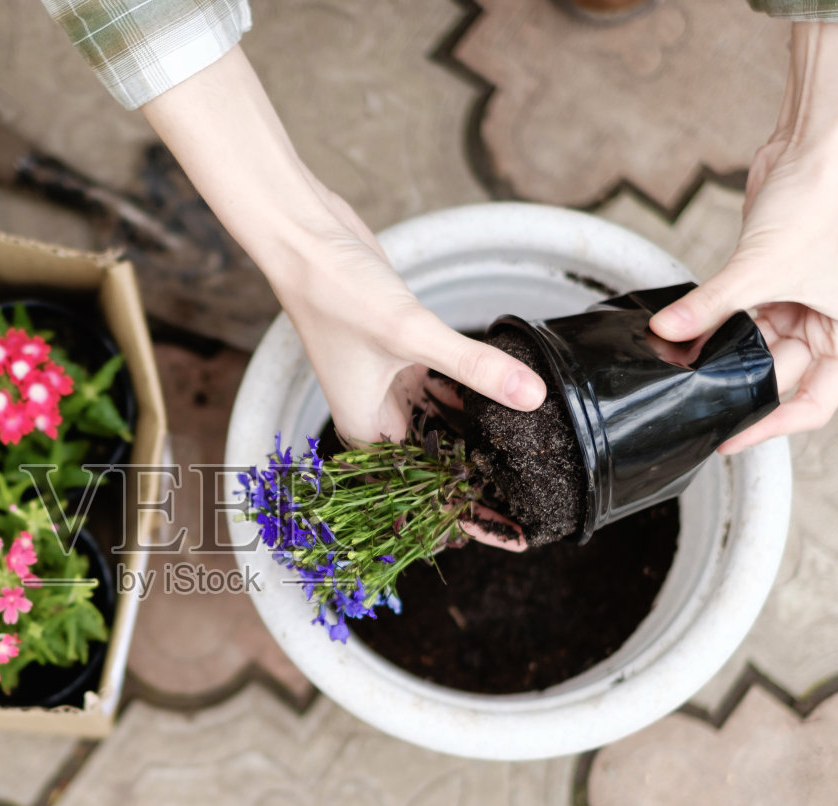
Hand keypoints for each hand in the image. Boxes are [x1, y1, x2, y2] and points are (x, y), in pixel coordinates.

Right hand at [139, 47, 541, 548]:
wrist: (306, 239)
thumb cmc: (335, 291)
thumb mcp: (410, 333)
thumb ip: (473, 366)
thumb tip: (531, 395)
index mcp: (366, 425)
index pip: (417, 490)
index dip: (460, 516)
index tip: (505, 534)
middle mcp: (376, 411)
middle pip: (431, 464)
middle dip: (472, 482)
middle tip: (529, 501)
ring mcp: (389, 382)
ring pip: (439, 426)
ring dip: (473, 441)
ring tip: (527, 462)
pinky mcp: (400, 352)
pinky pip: (441, 389)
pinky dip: (468, 397)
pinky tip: (504, 401)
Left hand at [648, 22, 837, 453]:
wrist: (818, 147)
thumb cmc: (824, 202)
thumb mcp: (763, 266)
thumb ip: (712, 306)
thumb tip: (667, 332)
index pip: (814, 403)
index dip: (771, 426)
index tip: (731, 439)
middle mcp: (832, 325)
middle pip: (779, 375)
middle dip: (735, 383)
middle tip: (689, 399)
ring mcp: (803, 304)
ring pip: (756, 347)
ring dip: (720, 353)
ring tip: (679, 366)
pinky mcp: (775, 282)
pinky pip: (742, 318)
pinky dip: (716, 325)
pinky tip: (683, 335)